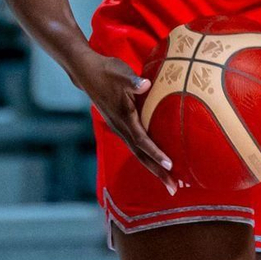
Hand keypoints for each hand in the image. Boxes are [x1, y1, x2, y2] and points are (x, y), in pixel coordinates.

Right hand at [74, 51, 177, 192]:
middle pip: (141, 155)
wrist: (86, 71)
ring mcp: (119, 128)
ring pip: (138, 153)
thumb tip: (146, 84)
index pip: (142, 139)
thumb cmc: (106, 70)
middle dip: (157, 172)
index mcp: (123, 117)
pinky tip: (155, 162)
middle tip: (173, 189)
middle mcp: (120, 127)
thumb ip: (133, 80)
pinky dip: (147, 157)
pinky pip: (135, 146)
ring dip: (153, 168)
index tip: (170, 166)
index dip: (156, 153)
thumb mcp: (120, 72)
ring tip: (168, 182)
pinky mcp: (119, 125)